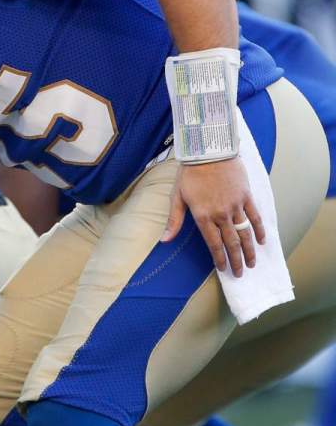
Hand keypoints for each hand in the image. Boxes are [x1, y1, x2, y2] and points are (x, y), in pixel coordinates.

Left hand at [162, 157, 265, 276]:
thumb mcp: (176, 196)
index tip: (223, 270)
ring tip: (252, 263)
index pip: (213, 244)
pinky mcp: (246, 197)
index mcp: (203, 216)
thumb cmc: (189, 173)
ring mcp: (236, 206)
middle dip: (236, 260)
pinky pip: (255, 217)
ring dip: (249, 250)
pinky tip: (261, 241)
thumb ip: (174, 220)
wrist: (209, 151)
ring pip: (245, 233)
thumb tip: (164, 240)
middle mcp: (221, 214)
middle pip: (231, 243)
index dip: (219, 259)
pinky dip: (259, 230)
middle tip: (240, 273)